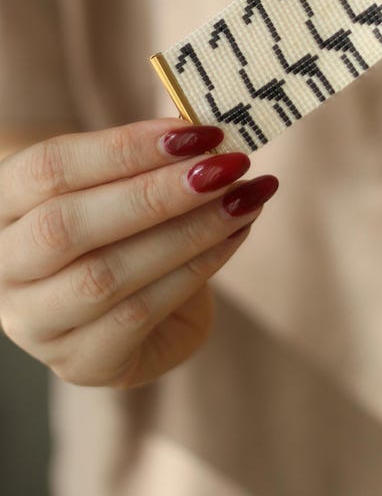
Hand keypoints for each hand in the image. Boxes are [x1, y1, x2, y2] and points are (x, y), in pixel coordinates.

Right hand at [0, 120, 277, 386]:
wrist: (108, 302)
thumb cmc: (114, 221)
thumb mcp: (116, 182)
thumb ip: (149, 159)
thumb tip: (208, 135)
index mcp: (3, 201)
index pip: (50, 167)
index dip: (124, 147)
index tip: (196, 132)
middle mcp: (5, 265)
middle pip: (67, 226)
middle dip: (157, 194)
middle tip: (226, 166)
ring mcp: (34, 322)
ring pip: (105, 276)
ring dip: (188, 233)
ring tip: (244, 199)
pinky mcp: (79, 363)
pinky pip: (137, 315)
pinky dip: (194, 271)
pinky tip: (233, 237)